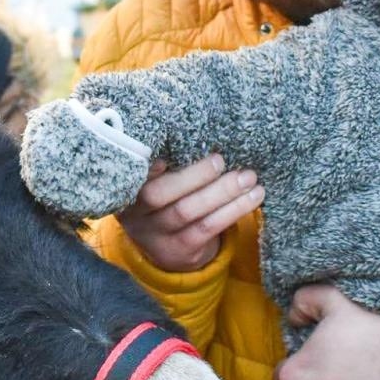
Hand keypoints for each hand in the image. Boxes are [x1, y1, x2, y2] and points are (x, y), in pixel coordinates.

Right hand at [115, 154, 263, 271]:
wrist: (170, 250)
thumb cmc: (169, 199)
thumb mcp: (157, 180)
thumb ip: (168, 161)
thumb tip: (202, 129)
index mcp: (126, 188)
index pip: (133, 171)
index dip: (148, 162)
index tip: (169, 146)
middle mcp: (134, 213)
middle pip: (159, 193)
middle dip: (193, 175)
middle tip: (221, 159)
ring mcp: (155, 235)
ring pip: (187, 211)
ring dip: (222, 192)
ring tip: (248, 177)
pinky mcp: (180, 250)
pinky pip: (208, 228)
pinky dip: (233, 210)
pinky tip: (254, 196)